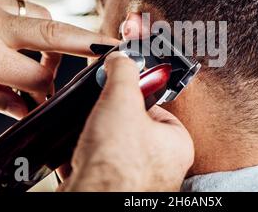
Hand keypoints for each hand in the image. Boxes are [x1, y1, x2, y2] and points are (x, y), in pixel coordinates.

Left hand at [0, 0, 117, 118]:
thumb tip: (21, 110)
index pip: (34, 78)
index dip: (43, 94)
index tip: (43, 101)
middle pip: (56, 34)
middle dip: (90, 43)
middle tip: (113, 48)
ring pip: (41, 11)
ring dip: (50, 33)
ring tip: (42, 51)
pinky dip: (26, 2)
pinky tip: (19, 17)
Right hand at [59, 52, 193, 191]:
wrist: (91, 197)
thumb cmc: (116, 162)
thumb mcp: (121, 100)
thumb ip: (124, 73)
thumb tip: (121, 59)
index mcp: (177, 145)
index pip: (158, 109)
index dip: (134, 98)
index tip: (119, 93)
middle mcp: (163, 167)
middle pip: (133, 127)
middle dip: (112, 120)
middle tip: (101, 116)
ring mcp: (138, 181)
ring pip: (114, 149)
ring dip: (98, 139)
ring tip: (90, 137)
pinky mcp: (114, 189)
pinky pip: (101, 167)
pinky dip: (87, 158)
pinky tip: (80, 153)